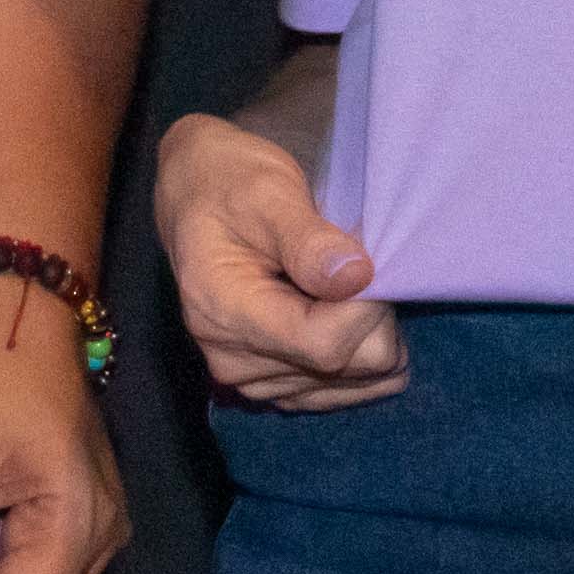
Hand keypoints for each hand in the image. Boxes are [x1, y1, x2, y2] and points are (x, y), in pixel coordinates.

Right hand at [156, 110, 408, 410]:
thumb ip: (308, 238)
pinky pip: (347, 390)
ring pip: (358, 382)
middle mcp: (232, 360)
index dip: (367, 309)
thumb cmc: (231, 183)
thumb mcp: (268, 191)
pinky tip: (339, 312)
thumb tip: (357, 277)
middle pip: (348, 368)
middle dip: (374, 317)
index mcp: (222, 311)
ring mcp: (252, 381)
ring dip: (369, 334)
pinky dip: (359, 351)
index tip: (371, 263)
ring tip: (341, 286)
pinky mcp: (273, 387)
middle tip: (356, 266)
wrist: (199, 194)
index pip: (323, 344)